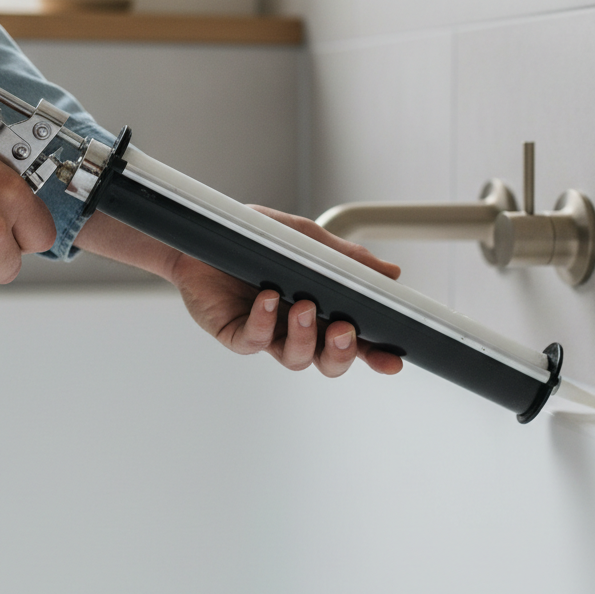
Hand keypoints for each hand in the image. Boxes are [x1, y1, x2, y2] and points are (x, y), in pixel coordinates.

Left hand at [169, 206, 403, 376]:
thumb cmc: (254, 237)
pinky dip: (265, 323)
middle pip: (327, 361)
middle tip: (344, 329)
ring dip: (305, 336)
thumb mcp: (305, 238)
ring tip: (304, 307)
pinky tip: (268, 299)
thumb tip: (390, 273)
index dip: (375, 354)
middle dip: (343, 353)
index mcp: (319, 309)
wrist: (201, 233)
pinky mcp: (234, 333)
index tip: (393, 358)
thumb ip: (344, 257)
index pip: (353, 340)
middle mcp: (294, 328)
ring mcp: (266, 333)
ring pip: (295, 357)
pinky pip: (254, 341)